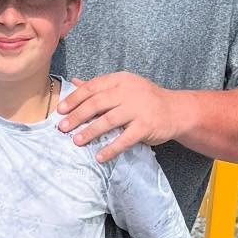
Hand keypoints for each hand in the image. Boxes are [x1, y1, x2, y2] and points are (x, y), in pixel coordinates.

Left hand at [56, 72, 184, 161]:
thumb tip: (75, 82)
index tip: (60, 110)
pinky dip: (111, 149)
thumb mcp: (124, 87)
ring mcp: (138, 108)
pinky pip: (124, 139)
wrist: (177, 111)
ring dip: (90, 132)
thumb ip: (100, 87)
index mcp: (120, 80)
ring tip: (76, 141)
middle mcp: (129, 92)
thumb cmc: (145, 99)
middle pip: (97, 103)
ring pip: (108, 121)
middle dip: (77, 116)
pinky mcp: (146, 126)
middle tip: (62, 128)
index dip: (74, 99)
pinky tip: (99, 157)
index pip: (93, 87)